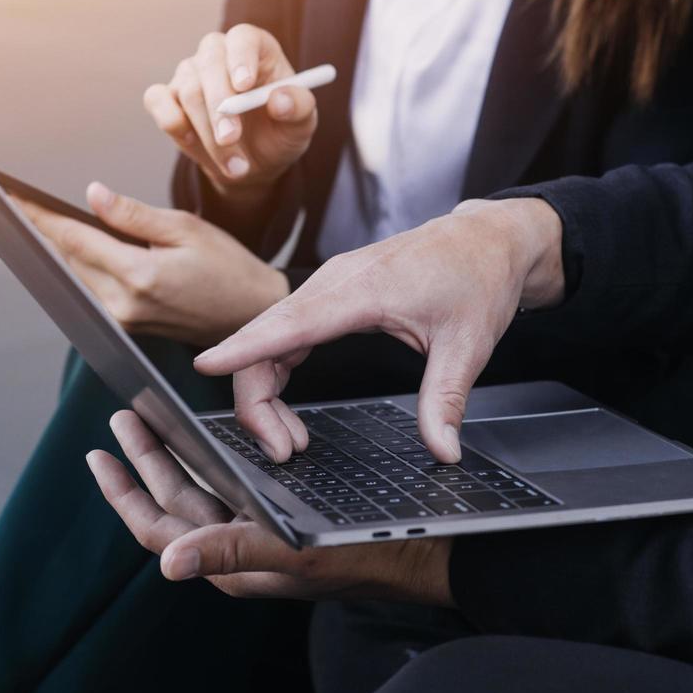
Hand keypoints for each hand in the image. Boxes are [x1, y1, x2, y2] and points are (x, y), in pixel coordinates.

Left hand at [16, 182, 289, 347]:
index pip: (74, 239)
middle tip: (9, 200)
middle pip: (66, 260)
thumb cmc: (228, 267)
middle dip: (39, 229)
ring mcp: (123, 319)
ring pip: (74, 276)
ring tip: (28, 217)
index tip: (10, 196)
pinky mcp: (126, 326)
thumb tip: (92, 195)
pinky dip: (77, 266)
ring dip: (55, 249)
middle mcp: (124, 303)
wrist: (251, 315)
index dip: (39, 215)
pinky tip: (67, 245)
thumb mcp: (186, 228)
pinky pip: (90, 289)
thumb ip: (133, 214)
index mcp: (140, 275)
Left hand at [87, 410, 454, 604]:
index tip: (99, 455)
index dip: (125, 493)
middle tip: (120, 421)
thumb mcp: (293, 552)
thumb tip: (169, 563)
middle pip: (173, 503)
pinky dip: (211, 464)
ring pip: (199, 494)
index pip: (159, 528)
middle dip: (144, 461)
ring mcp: (257, 534)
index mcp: (230, 562)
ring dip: (171, 459)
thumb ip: (231, 553)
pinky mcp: (278, 521)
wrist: (421, 557)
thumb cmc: (364, 556)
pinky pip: (230, 491)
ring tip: (150, 425)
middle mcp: (236, 549)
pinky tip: (208, 444)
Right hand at [142, 24, 317, 203]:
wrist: (251, 163)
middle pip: (209, 64)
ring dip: (208, 134)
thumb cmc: (279, 134)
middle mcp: (219, 53)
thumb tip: (280, 100)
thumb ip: (299, 109)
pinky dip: (173, 124)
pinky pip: (157, 100)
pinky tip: (194, 144)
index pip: (243, 38)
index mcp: (255, 49)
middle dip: (219, 106)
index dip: (241, 57)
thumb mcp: (301, 126)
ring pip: (188, 92)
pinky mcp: (166, 96)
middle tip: (230, 139)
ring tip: (235, 166)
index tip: (244, 86)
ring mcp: (189, 73)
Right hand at [194, 198, 566, 462]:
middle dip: (256, 398)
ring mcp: (329, 287)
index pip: (291, 321)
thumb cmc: (476, 277)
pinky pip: (284, 334)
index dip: (245, 346)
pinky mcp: (331, 296)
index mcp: (363, 289)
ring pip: (269, 339)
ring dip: (264, 392)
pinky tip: (288, 413)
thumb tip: (444, 450)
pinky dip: (275, 373)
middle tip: (282, 452)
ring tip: (288, 444)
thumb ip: (447, 399)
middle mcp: (335, 283)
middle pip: (267, 337)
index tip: (206, 364)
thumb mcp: (469, 344)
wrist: (486, 239)